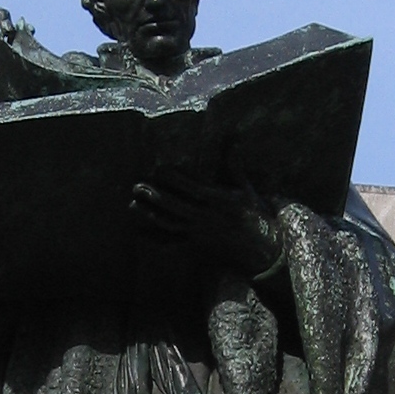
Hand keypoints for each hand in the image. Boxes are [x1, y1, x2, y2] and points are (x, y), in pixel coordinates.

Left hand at [129, 173, 281, 278]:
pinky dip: (155, 239)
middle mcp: (206, 218)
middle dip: (155, 197)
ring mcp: (199, 236)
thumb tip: (233, 140)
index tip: (159, 169)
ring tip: (132, 206)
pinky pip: (171, 245)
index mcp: (219, 202)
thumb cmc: (255, 218)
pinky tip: (139, 233)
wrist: (261, 253)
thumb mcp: (247, 191)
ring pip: (170, 225)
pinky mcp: (195, 250)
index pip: (192, 188)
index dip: (174, 179)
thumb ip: (234, 167)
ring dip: (149, 216)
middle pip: (175, 207)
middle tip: (136, 187)